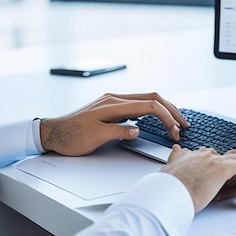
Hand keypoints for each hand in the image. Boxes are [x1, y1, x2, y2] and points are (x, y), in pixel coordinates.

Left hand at [39, 92, 189, 155]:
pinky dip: (153, 110)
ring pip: (147, 99)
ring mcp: (113, 101)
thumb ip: (118, 131)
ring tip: (175, 121)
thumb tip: (138, 130)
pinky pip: (138, 104)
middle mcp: (115, 98)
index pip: (148, 105)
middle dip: (171, 110)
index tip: (174, 130)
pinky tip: (157, 118)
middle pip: (152, 98)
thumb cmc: (70, 137)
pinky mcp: (111, 106)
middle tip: (183, 124)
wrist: (52, 133)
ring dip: (163, 109)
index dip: (165, 117)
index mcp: (113, 104)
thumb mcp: (95, 137)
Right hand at [159, 145, 235, 212]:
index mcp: (188, 158)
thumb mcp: (169, 181)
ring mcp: (211, 158)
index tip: (221, 192)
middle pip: (228, 159)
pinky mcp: (222, 166)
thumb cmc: (164, 193)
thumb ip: (175, 170)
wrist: (163, 197)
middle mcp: (201, 155)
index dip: (220, 176)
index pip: (211, 157)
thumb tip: (176, 161)